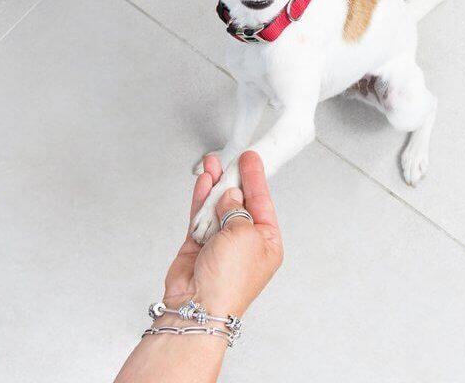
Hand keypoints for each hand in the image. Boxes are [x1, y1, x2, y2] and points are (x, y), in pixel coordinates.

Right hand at [162, 151, 282, 316]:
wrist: (198, 305)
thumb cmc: (228, 282)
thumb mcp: (243, 235)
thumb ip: (235, 209)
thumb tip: (229, 196)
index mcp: (267, 243)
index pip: (262, 202)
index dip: (255, 178)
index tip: (250, 159)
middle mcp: (244, 242)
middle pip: (239, 202)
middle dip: (233, 179)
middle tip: (230, 158)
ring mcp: (221, 243)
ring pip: (217, 206)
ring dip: (214, 186)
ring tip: (212, 165)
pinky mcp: (198, 245)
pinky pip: (200, 216)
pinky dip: (200, 199)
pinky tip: (202, 183)